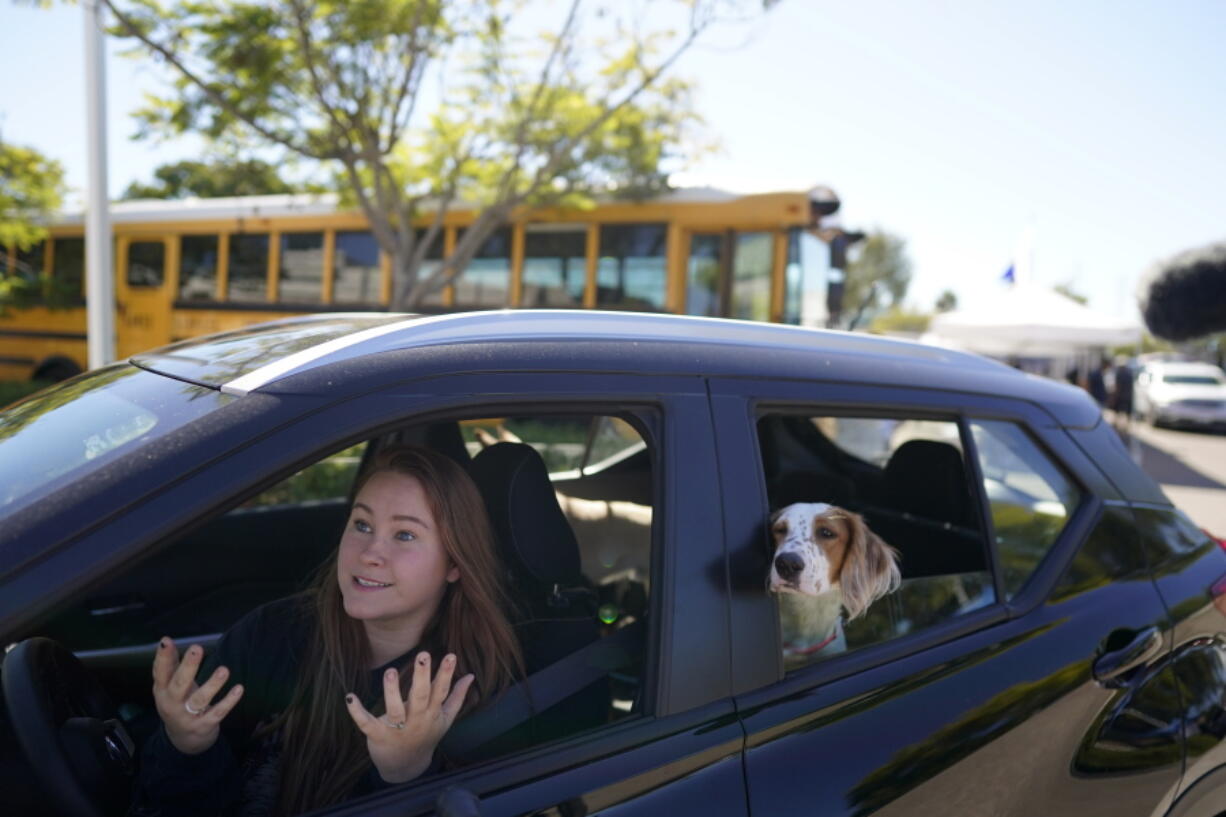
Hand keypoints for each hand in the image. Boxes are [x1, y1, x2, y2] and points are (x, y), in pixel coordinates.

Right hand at [151, 637, 244, 755]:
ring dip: (212, 685)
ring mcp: (188, 717)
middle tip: (197, 648)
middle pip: (179, 684)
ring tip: (224, 670)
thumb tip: (166, 641)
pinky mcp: (204, 725)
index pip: (160, 673)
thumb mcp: (169, 688)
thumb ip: (169, 666)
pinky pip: (217, 713)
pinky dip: (228, 702)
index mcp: (163, 691)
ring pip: (200, 700)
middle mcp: (172, 704)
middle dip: (188, 667)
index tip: (166, 641)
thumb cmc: (178, 704)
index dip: (163, 658)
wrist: (183, 740)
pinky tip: (239, 688)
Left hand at [344, 652, 474, 783]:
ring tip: (391, 671)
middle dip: (421, 676)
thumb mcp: (445, 719)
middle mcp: (416, 720)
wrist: (406, 767)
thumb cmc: (426, 736)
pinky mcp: (377, 735)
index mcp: (432, 713)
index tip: (450, 655)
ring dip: (392, 691)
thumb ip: (457, 696)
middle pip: (420, 696)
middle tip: (423, 655)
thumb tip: (471, 675)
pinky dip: (357, 712)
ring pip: (394, 710)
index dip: (446, 674)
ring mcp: (397, 728)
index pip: (440, 691)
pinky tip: (350, 697)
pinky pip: (366, 723)